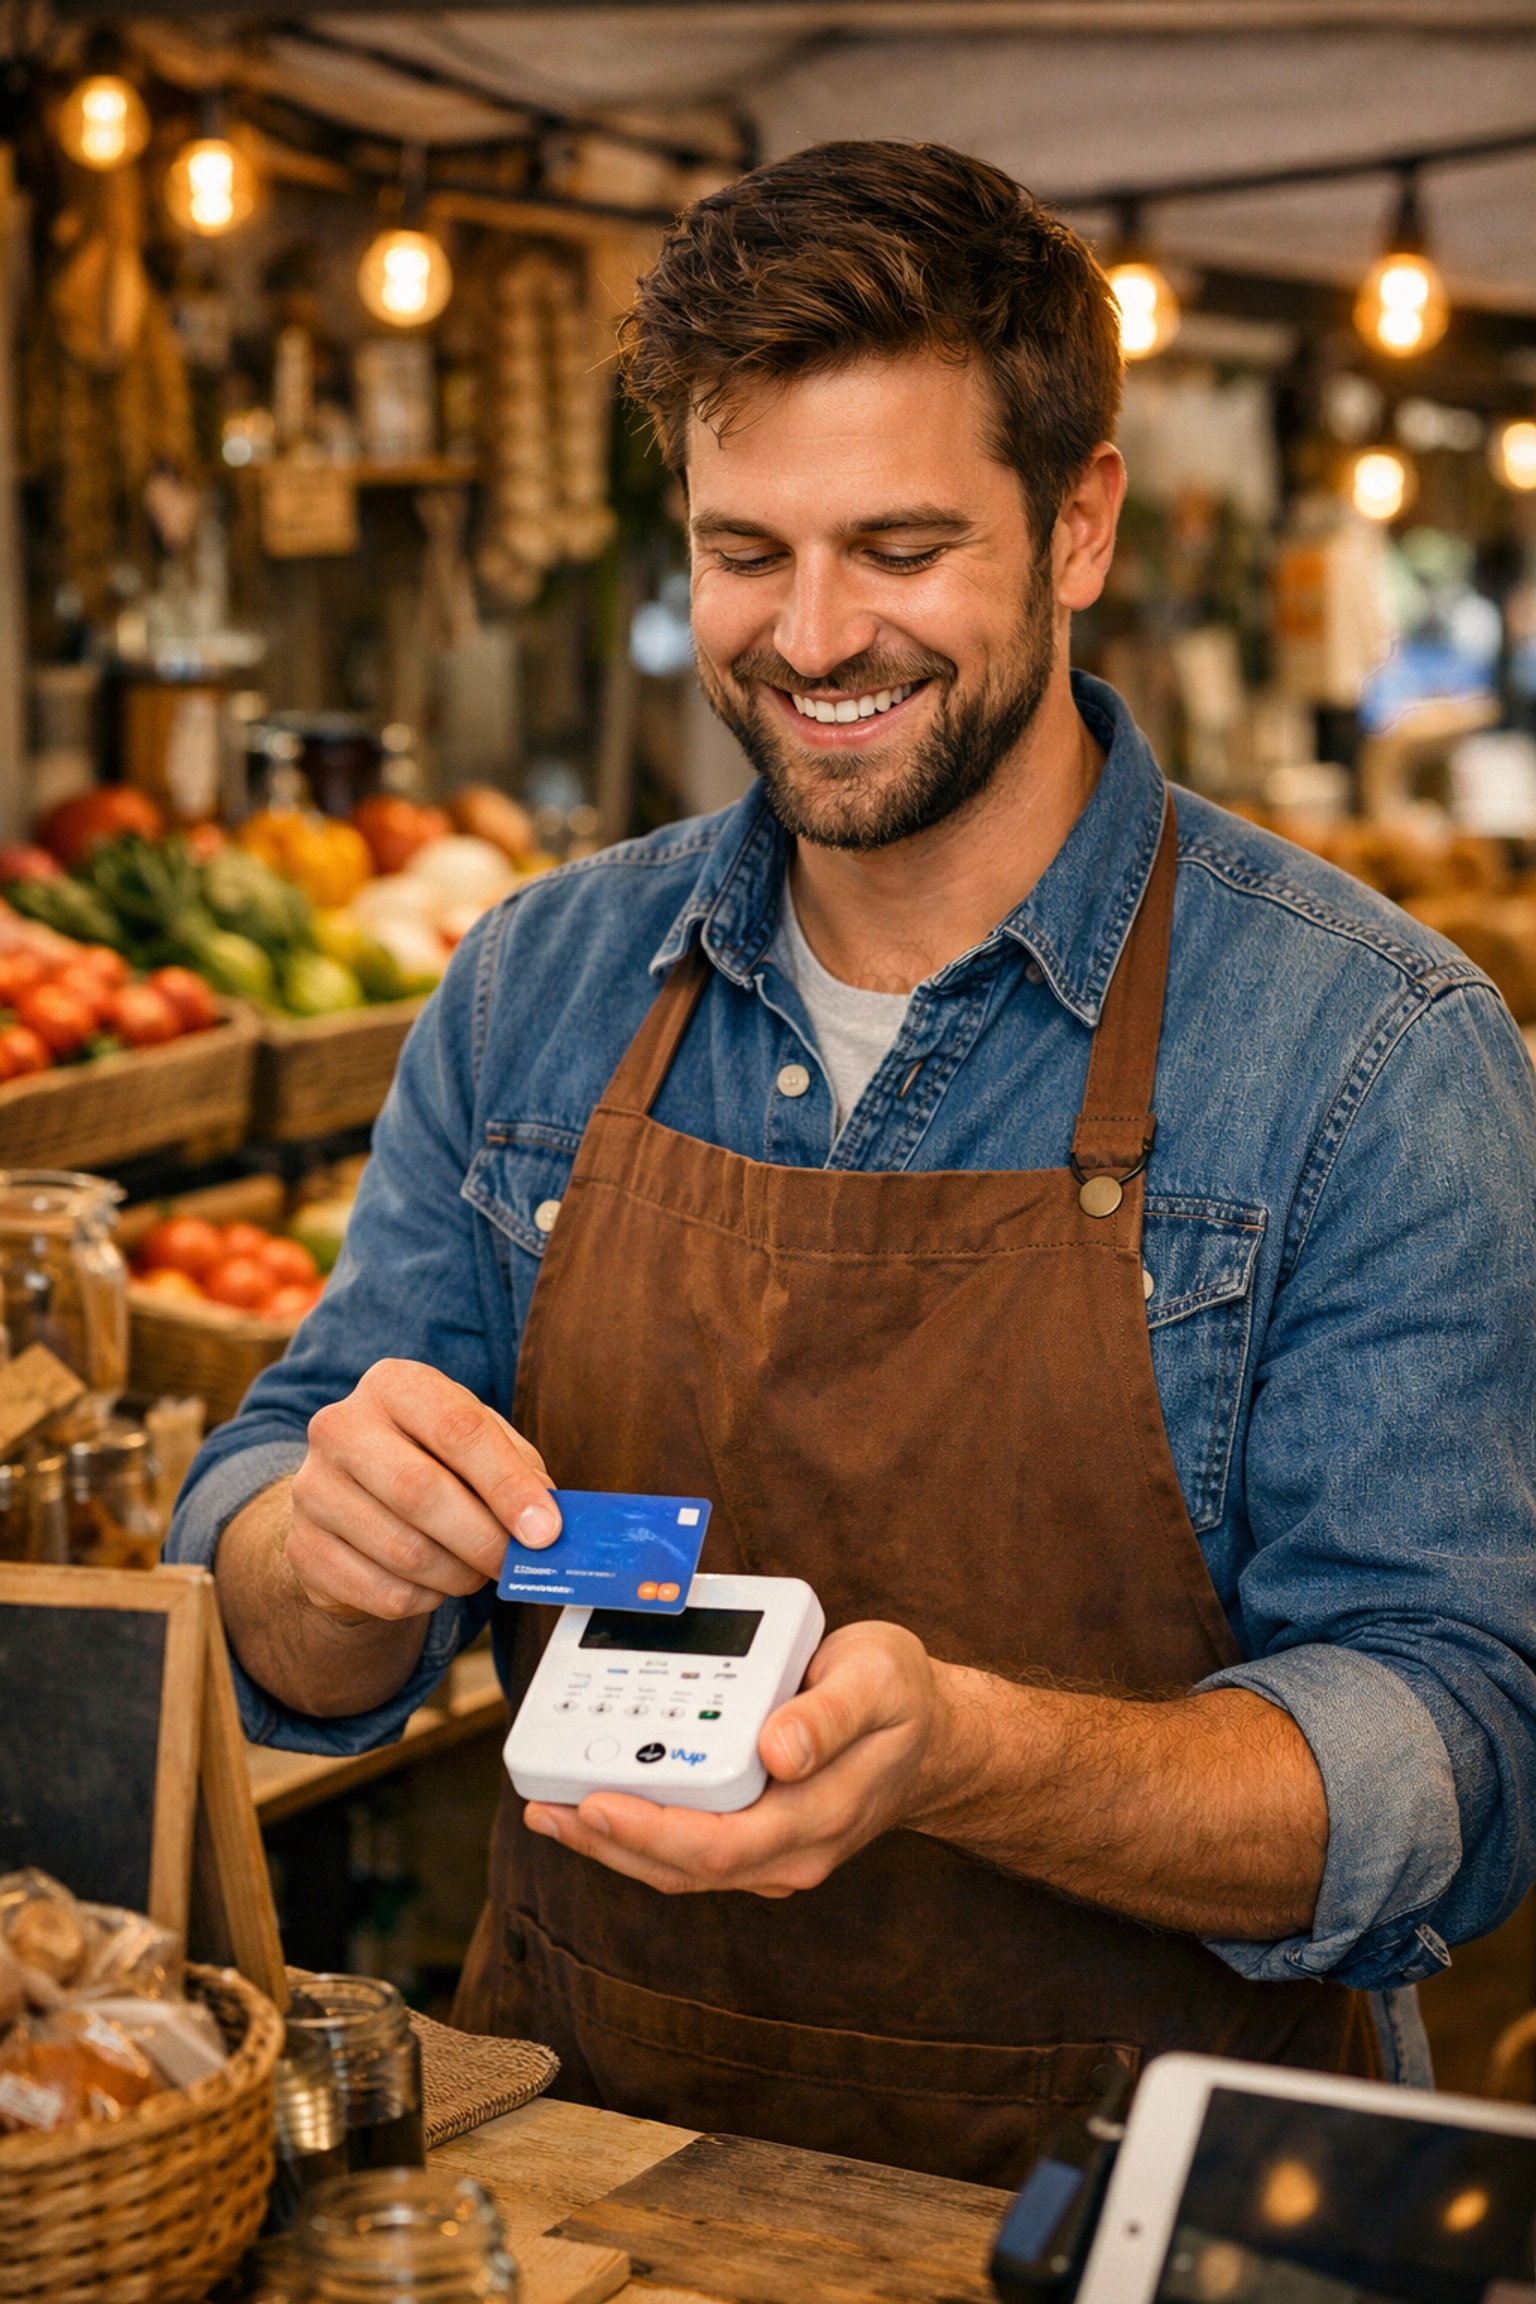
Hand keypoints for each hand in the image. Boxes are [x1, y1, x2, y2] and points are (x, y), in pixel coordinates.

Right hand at [287, 1358, 561, 1620]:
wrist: (353, 1498)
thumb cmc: (434, 1461)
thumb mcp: (480, 1445)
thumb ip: (518, 1472)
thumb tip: (548, 1522)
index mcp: (394, 1385)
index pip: (457, 1429)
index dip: (507, 1485)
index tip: (546, 1529)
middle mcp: (340, 1427)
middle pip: (422, 1491)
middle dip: (484, 1538)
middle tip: (516, 1563)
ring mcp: (311, 1488)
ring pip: (404, 1551)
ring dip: (459, 1574)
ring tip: (475, 1570)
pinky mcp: (302, 1547)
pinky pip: (382, 1592)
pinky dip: (425, 1599)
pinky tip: (433, 1582)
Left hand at [523, 1622, 951, 1895]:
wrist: (932, 1736)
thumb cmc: (901, 1699)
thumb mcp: (877, 1681)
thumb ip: (829, 1714)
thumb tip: (777, 1750)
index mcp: (816, 1815)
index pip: (721, 1844)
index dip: (651, 1831)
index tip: (596, 1800)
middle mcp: (790, 1850)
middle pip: (686, 1869)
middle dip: (609, 1842)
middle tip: (545, 1806)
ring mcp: (773, 1852)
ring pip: (681, 1869)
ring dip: (613, 1845)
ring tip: (551, 1808)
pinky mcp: (758, 1838)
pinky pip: (689, 1849)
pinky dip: (640, 1831)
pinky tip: (600, 1801)